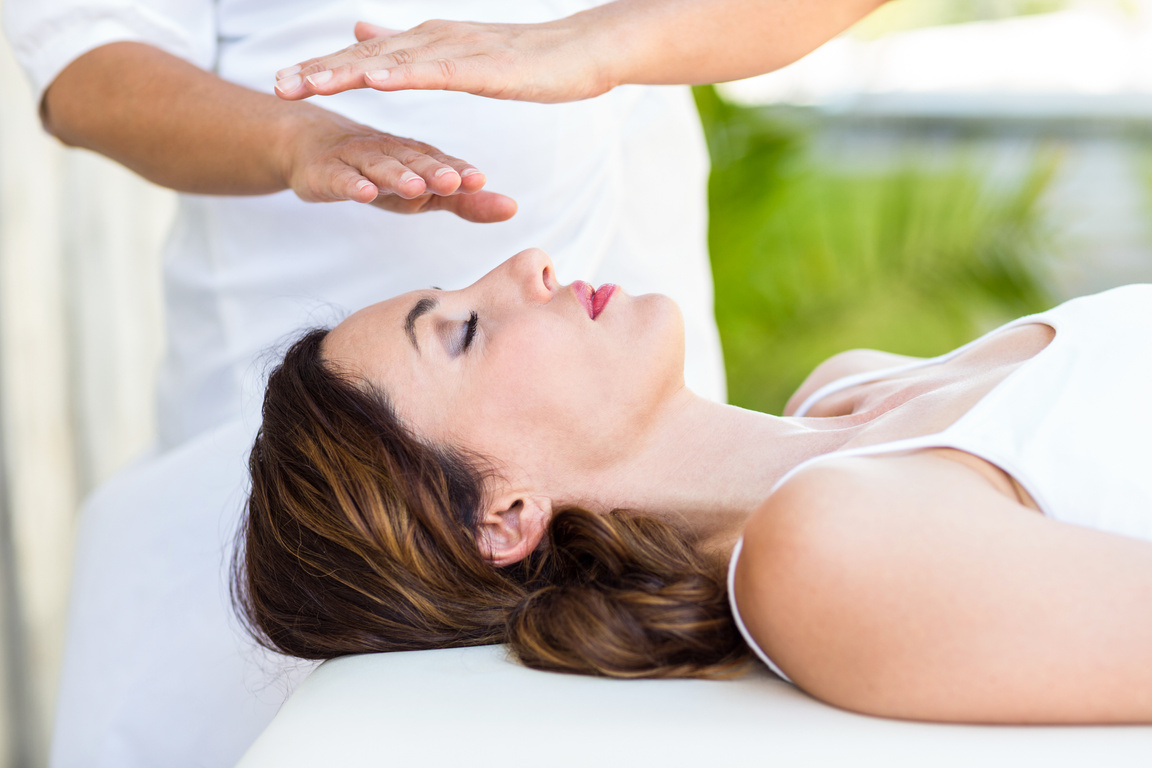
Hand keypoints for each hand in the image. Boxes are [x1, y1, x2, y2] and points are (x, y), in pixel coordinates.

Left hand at [274, 19, 613, 103]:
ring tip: (311, 82)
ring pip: (393, 62)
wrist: (580, 51)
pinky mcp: (482, 66)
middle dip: (321, 70)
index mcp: (426, 43)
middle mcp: (433, 40)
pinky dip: (403, 74)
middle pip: (368, 57)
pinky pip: (436, 72)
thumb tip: (362, 31)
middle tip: (279, 85)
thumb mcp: (456, 55)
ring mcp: (456, 51)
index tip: (284, 82)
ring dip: (349, 71)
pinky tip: (376, 82)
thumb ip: (408, 49)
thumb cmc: (525, 59)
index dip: (324, 68)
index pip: (367, 57)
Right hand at [284, 108, 516, 222]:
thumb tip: (513, 208)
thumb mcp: (424, 190)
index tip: (480, 180)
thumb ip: (465, 202)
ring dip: (398, 175)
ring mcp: (357, 159)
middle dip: (435, 171)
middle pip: (415, 161)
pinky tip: (364, 192)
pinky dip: (351, 184)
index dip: (459, 171)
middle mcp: (390, 152)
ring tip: (416, 187)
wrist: (312, 147)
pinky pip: (340, 178)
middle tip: (454, 182)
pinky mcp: (326, 172)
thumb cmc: (379, 171)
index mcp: (417, 155)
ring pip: (380, 166)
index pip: (442, 162)